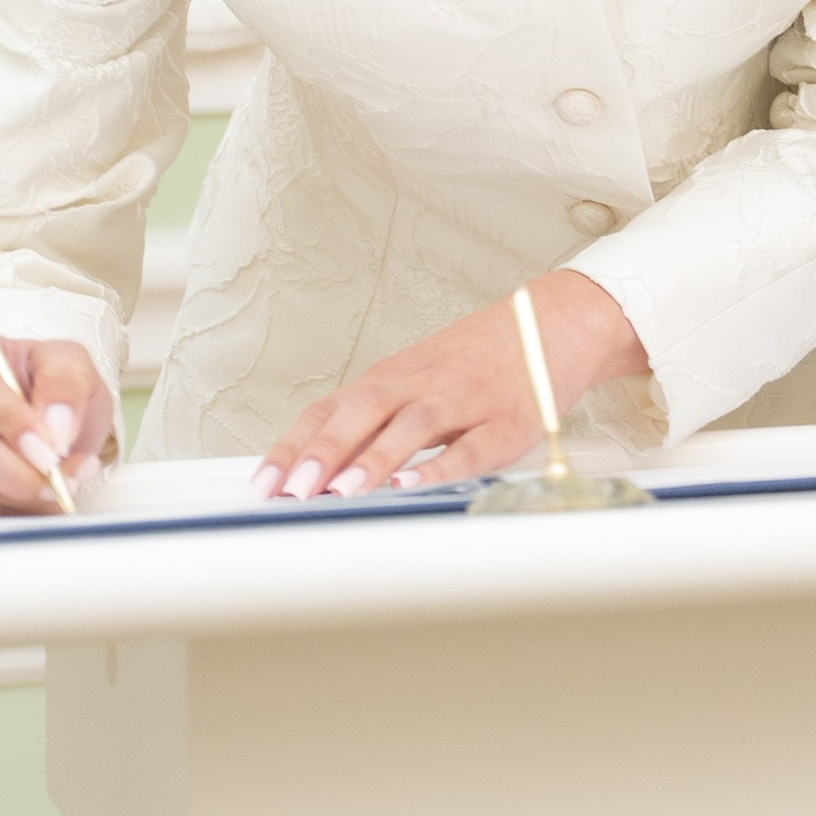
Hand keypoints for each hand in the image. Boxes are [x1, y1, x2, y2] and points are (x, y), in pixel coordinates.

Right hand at [0, 329, 114, 515]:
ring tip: (59, 481)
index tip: (46, 445)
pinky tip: (34, 489)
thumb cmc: (51, 386)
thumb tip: (54, 425)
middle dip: (9, 466)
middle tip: (54, 478)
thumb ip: (67, 383)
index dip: (7, 416)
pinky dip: (4, 503)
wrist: (49, 423)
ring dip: (12, 488)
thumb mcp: (73, 366)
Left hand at [256, 272, 651, 499]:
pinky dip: (438, 467)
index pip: (330, 410)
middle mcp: (420, 384)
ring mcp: (463, 401)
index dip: (294, 447)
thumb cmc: (478, 360)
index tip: (263, 483)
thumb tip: (314, 469)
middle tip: (291, 491)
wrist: (551, 324)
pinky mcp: (505, 423)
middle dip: (322, 453)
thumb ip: (372, 422)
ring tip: (340, 491)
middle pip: (362, 411)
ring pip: (410, 427)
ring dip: (372, 459)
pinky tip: (411, 484)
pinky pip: (468, 448)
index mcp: (392, 377)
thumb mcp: (416, 381)